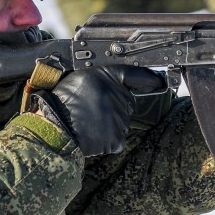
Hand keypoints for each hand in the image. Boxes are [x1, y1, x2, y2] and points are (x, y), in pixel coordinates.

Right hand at [45, 66, 165, 155]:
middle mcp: (118, 96)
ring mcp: (120, 119)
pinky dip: (106, 139)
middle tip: (92, 109)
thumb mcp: (80, 78)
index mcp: (108, 78)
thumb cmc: (62, 102)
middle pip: (126, 102)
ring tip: (88, 122)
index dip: (149, 78)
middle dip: (115, 106)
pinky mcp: (117, 138)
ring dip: (109, 123)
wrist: (54, 127)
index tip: (160, 81)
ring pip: (121, 121)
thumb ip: (102, 79)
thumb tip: (115, 84)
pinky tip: (92, 135)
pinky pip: (116, 138)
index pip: (135, 76)